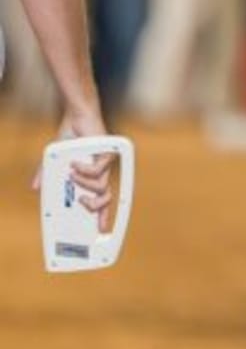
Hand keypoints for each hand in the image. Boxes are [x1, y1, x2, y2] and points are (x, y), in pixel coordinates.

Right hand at [33, 102, 115, 219]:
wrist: (77, 118)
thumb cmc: (70, 139)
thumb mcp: (54, 161)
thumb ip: (46, 175)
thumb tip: (35, 189)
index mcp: (92, 178)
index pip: (101, 201)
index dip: (102, 216)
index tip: (99, 231)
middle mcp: (101, 174)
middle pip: (106, 198)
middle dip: (95, 206)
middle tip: (82, 203)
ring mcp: (106, 165)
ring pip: (102, 185)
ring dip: (85, 183)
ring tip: (72, 175)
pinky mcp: (107, 153)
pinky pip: (98, 169)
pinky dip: (85, 169)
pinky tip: (75, 164)